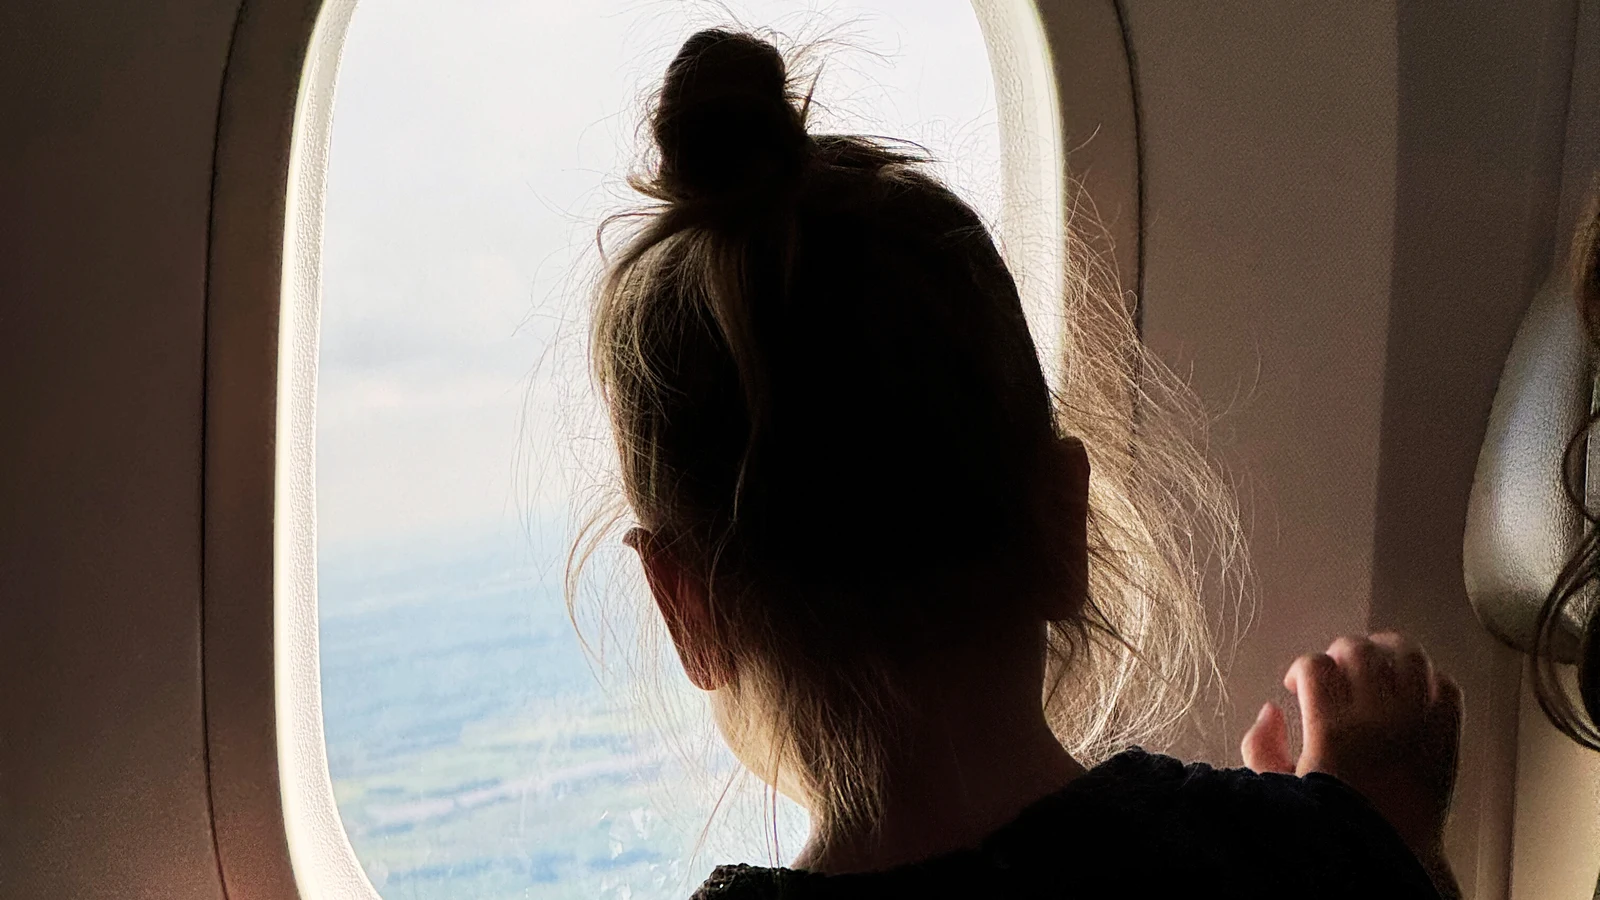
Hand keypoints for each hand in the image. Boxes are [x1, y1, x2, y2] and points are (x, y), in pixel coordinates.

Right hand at [1240, 631, 1463, 860]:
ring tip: (1372, 670)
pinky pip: (1445, 683)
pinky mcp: (1447, 734)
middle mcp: (1378, 718)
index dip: (1300, 669)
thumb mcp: (1280, 792)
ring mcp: (1418, 723)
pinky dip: (1427, 677)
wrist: (1396, 855)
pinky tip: (1408, 690)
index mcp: (1333, 731)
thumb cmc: (1335, 826)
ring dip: (1384, 652)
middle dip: (1338, 653)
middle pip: (1359, 649)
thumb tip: (1270, 710)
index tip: (1294, 688)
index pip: (1316, 666)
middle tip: (1333, 676)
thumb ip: (1260, 747)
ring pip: (1407, 655)